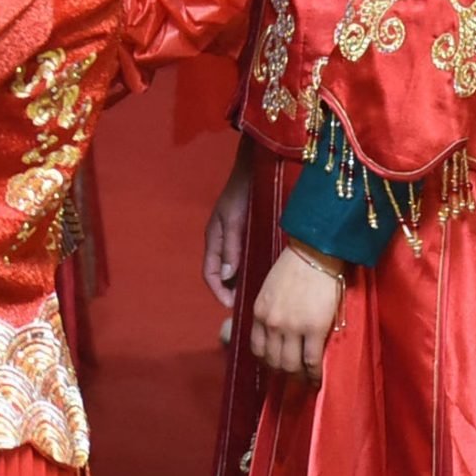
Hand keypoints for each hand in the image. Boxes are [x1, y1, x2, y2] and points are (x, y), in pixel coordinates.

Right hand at [203, 153, 253, 307]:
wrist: (255, 169)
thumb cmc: (242, 192)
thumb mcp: (234, 220)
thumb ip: (231, 247)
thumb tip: (228, 277)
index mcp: (214, 239)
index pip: (210, 273)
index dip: (218, 291)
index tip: (232, 306)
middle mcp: (223, 241)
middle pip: (223, 274)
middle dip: (231, 291)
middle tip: (248, 306)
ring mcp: (234, 237)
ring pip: (235, 267)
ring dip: (242, 282)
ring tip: (257, 295)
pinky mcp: (247, 233)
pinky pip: (246, 257)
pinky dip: (251, 269)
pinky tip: (265, 275)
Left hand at [249, 244, 345, 381]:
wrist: (314, 255)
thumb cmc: (293, 269)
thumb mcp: (269, 291)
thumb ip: (268, 312)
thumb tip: (273, 332)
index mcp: (259, 313)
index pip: (257, 348)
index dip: (267, 363)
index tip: (276, 368)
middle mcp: (271, 323)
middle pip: (273, 361)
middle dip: (283, 374)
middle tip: (293, 379)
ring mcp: (292, 327)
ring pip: (291, 365)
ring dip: (298, 377)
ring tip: (306, 380)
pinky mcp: (314, 328)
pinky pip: (312, 360)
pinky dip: (314, 374)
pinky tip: (318, 379)